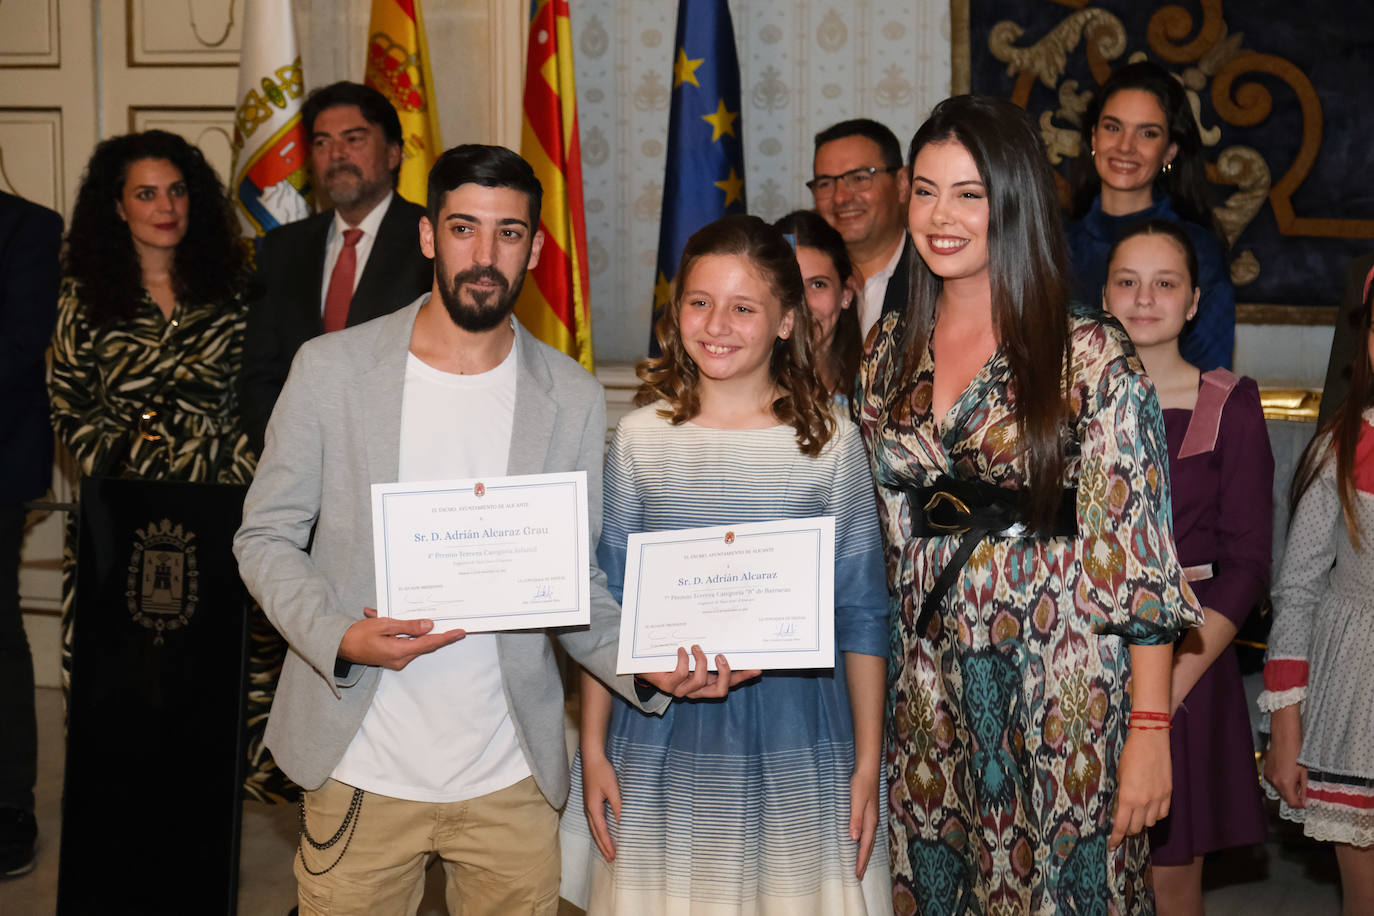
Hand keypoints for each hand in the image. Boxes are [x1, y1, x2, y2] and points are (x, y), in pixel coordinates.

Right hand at [337, 606, 464, 670]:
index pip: (430, 644)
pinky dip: (398, 632)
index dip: (447, 637)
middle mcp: (401, 659)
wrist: (338, 646)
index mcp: (400, 651)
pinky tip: (382, 618)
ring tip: (392, 614)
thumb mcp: (385, 625)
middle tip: (447, 620)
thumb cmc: (358, 635)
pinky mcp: (391, 657)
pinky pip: (402, 643)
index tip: (460, 632)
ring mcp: (396, 660)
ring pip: (413, 642)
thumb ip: (408, 626)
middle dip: (432, 631)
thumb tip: (429, 626)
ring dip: (408, 628)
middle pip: (424, 644)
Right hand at [581, 750, 621, 860]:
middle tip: (610, 859)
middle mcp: (589, 810)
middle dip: (603, 846)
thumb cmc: (602, 772)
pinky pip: (594, 821)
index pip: (601, 831)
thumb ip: (617, 806)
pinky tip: (603, 832)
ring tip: (607, 850)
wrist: (592, 758)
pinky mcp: (590, 802)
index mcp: (593, 808)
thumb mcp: (613, 789)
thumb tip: (621, 823)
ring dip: (600, 840)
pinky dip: (599, 831)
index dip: (607, 844)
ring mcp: (588, 806)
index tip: (613, 856)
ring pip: (594, 828)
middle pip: (595, 833)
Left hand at [638, 645, 761, 698]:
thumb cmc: (672, 658)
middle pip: (720, 691)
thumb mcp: (694, 656)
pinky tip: (681, 649)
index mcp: (706, 684)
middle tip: (721, 654)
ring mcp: (682, 690)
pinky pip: (681, 673)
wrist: (645, 664)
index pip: (730, 683)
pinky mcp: (668, 685)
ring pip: (700, 681)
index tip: (756, 668)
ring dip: (700, 661)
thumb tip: (728, 640)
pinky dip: (683, 659)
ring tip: (696, 646)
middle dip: (724, 673)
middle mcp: (696, 690)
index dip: (743, 677)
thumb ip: (710, 653)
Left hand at [849, 768, 879, 877]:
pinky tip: (860, 842)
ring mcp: (872, 817)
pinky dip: (864, 842)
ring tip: (861, 864)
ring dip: (865, 853)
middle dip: (864, 861)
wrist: (868, 768)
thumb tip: (854, 839)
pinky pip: (868, 833)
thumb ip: (855, 819)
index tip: (857, 875)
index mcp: (870, 821)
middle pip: (869, 846)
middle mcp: (873, 821)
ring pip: (869, 840)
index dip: (861, 860)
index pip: (865, 846)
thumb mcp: (856, 800)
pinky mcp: (869, 812)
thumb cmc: (861, 783)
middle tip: (859, 876)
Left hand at [1109, 728, 1170, 849]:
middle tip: (1124, 826)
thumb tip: (1121, 808)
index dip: (1116, 838)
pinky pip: (1162, 813)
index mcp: (1128, 798)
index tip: (1113, 845)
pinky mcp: (1168, 793)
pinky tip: (1150, 809)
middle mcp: (1144, 802)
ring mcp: (1158, 798)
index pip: (1121, 826)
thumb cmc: (1130, 755)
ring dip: (1142, 821)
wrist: (1151, 740)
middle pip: (1136, 827)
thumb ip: (1122, 794)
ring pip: (1150, 822)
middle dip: (1129, 829)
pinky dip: (1155, 815)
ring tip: (1137, 814)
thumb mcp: (1119, 775)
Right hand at [1264, 704, 1306, 808]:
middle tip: (1302, 789)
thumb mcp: (1304, 772)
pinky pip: (1274, 780)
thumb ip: (1304, 788)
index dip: (1300, 805)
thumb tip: (1304, 800)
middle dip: (1293, 796)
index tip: (1305, 803)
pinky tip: (1286, 771)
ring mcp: (1269, 775)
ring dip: (1287, 787)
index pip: (1292, 803)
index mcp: (1285, 783)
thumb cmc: (1297, 752)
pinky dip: (1281, 780)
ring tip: (1294, 777)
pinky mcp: (1266, 769)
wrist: (1285, 738)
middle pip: (1284, 797)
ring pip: (1279, 789)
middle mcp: (1275, 781)